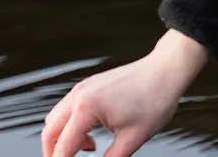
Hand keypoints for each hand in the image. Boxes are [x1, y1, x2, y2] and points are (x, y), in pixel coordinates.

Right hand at [41, 30, 208, 156]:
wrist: (167, 69)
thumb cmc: (155, 99)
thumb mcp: (132, 140)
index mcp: (86, 107)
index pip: (62, 148)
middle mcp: (80, 94)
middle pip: (50, 131)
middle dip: (54, 154)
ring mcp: (84, 87)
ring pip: (56, 118)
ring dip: (63, 139)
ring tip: (88, 150)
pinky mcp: (90, 85)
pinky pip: (68, 108)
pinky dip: (71, 126)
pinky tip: (91, 135)